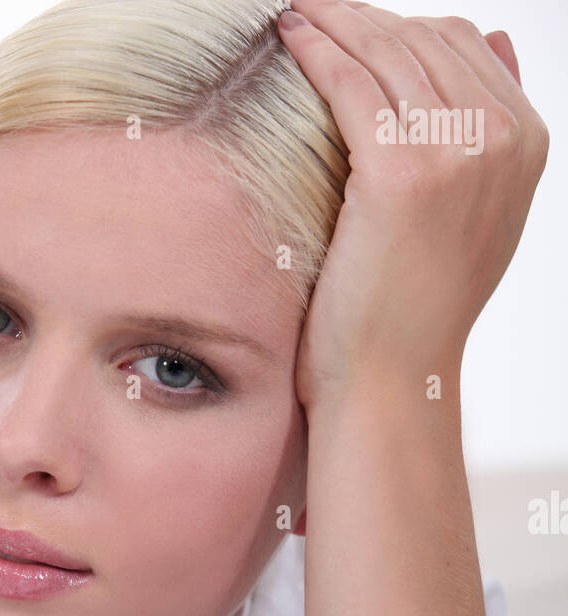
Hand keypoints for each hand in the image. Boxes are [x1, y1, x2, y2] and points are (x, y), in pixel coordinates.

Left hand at [277, 0, 548, 411]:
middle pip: (423, 39)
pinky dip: (315, 48)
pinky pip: (349, 81)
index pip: (462, 45)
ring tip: (295, 14)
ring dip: (333, 20)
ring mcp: (456, 152)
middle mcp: (501, 140)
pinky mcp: (401, 171)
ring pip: (384, 51)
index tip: (351, 25)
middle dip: (362, 18)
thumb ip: (489, 131)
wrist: (392, 379)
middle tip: (313, 9)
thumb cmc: (416, 308)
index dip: (401, 27)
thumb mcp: (476, 213)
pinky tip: (287, 36)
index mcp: (528, 143)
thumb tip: (496, 40)